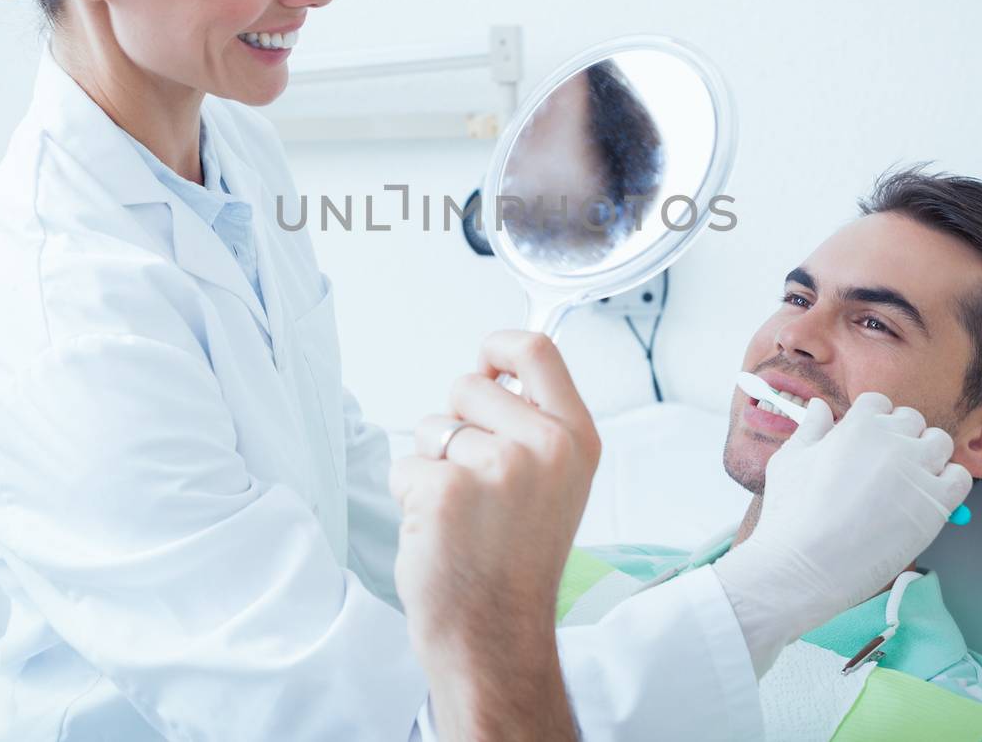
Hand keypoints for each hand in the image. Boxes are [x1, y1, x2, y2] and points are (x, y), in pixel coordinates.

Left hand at [389, 331, 598, 737]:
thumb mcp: (555, 481)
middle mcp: (545, 447)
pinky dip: (409, 497)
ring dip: (431, 465)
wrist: (495, 633)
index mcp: (576, 439)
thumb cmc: (516, 560)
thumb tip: (494, 368)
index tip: (486, 367)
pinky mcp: (448, 490)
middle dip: (455, 423)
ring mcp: (497, 467)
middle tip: (475, 480)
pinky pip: (405, 465)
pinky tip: (439, 532)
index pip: (537, 348)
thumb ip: (534, 424)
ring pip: (431, 426)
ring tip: (461, 512)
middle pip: (469, 383)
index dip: (498, 347)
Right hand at [712, 391, 970, 673]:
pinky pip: (960, 478)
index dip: (873, 421)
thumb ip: (810, 428)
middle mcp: (893, 439)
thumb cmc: (791, 514)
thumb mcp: (789, 460)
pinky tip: (925, 500)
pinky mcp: (937, 501)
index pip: (879, 403)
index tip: (866, 443)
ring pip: (940, 443)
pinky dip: (948, 484)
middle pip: (912, 420)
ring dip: (928, 456)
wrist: (807, 565)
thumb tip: (819, 406)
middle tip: (884, 467)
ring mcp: (918, 469)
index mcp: (858, 424)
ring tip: (907, 482)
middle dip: (900, 437)